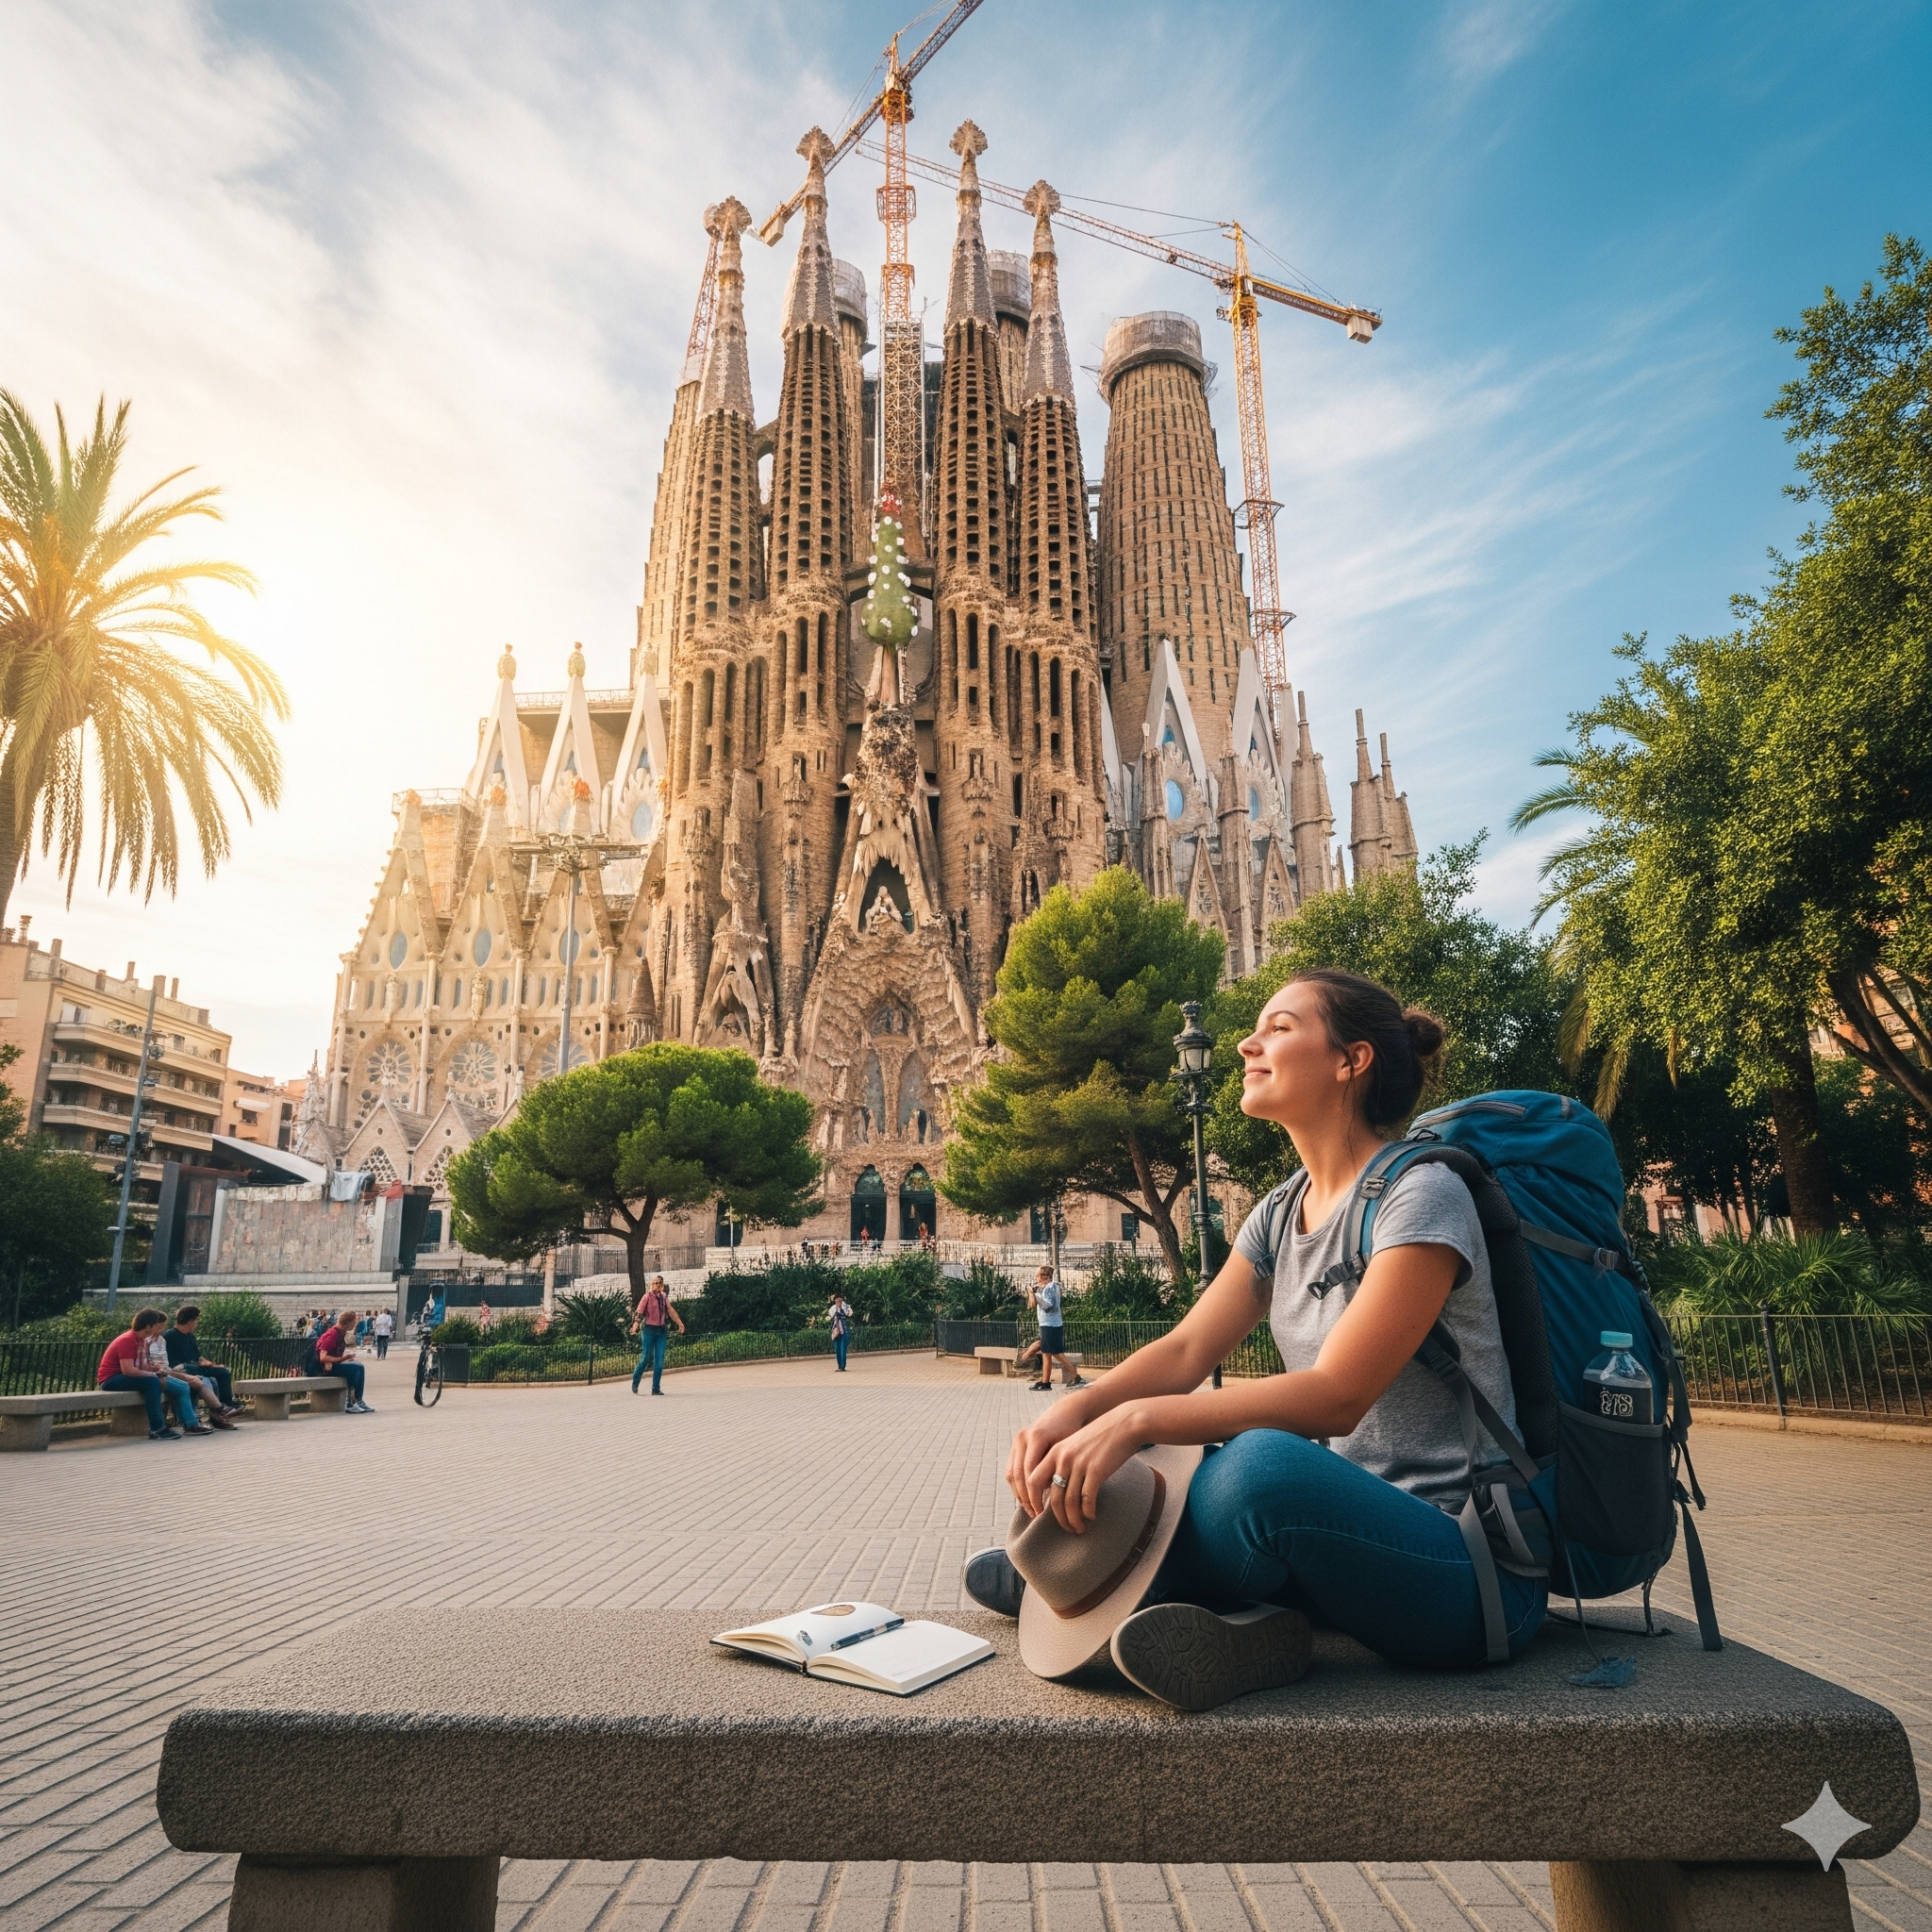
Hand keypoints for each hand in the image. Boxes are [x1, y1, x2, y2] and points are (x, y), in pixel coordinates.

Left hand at [1013, 1406, 1143, 1534]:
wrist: (1124, 1424)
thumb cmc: (1099, 1437)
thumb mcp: (1074, 1445)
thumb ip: (1061, 1463)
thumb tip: (1054, 1491)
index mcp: (1054, 1452)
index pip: (1033, 1481)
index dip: (1033, 1501)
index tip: (1039, 1514)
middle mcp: (1063, 1458)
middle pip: (1052, 1497)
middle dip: (1058, 1518)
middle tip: (1066, 1528)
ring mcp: (1079, 1464)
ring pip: (1070, 1502)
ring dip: (1073, 1520)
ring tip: (1079, 1528)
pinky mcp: (1096, 1471)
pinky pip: (1087, 1499)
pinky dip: (1088, 1512)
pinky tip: (1092, 1516)